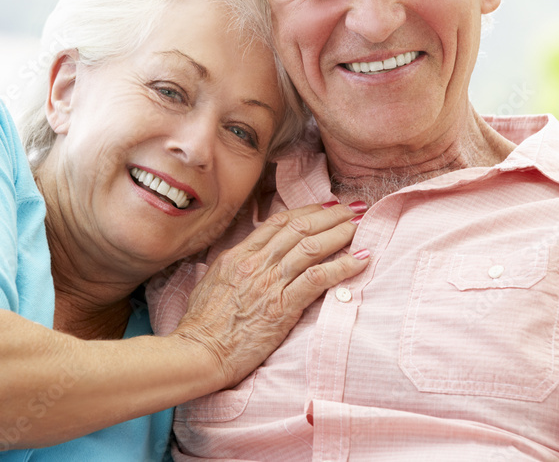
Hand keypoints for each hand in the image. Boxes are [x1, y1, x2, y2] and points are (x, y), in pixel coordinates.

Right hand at [172, 202, 368, 387]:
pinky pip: (318, 279)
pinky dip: (342, 267)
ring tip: (359, 227)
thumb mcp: (213, 284)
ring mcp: (268, 284)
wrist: (199, 352)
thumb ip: (235, 266)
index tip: (326, 206)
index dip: (306, 211)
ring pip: (311, 247)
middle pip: (299, 228)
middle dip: (330, 215)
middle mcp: (254, 264)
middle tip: (353, 209)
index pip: (278, 223)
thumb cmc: (202, 325)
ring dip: (339, 234)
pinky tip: (360, 260)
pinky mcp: (281, 307)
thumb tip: (250, 258)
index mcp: (237, 256)